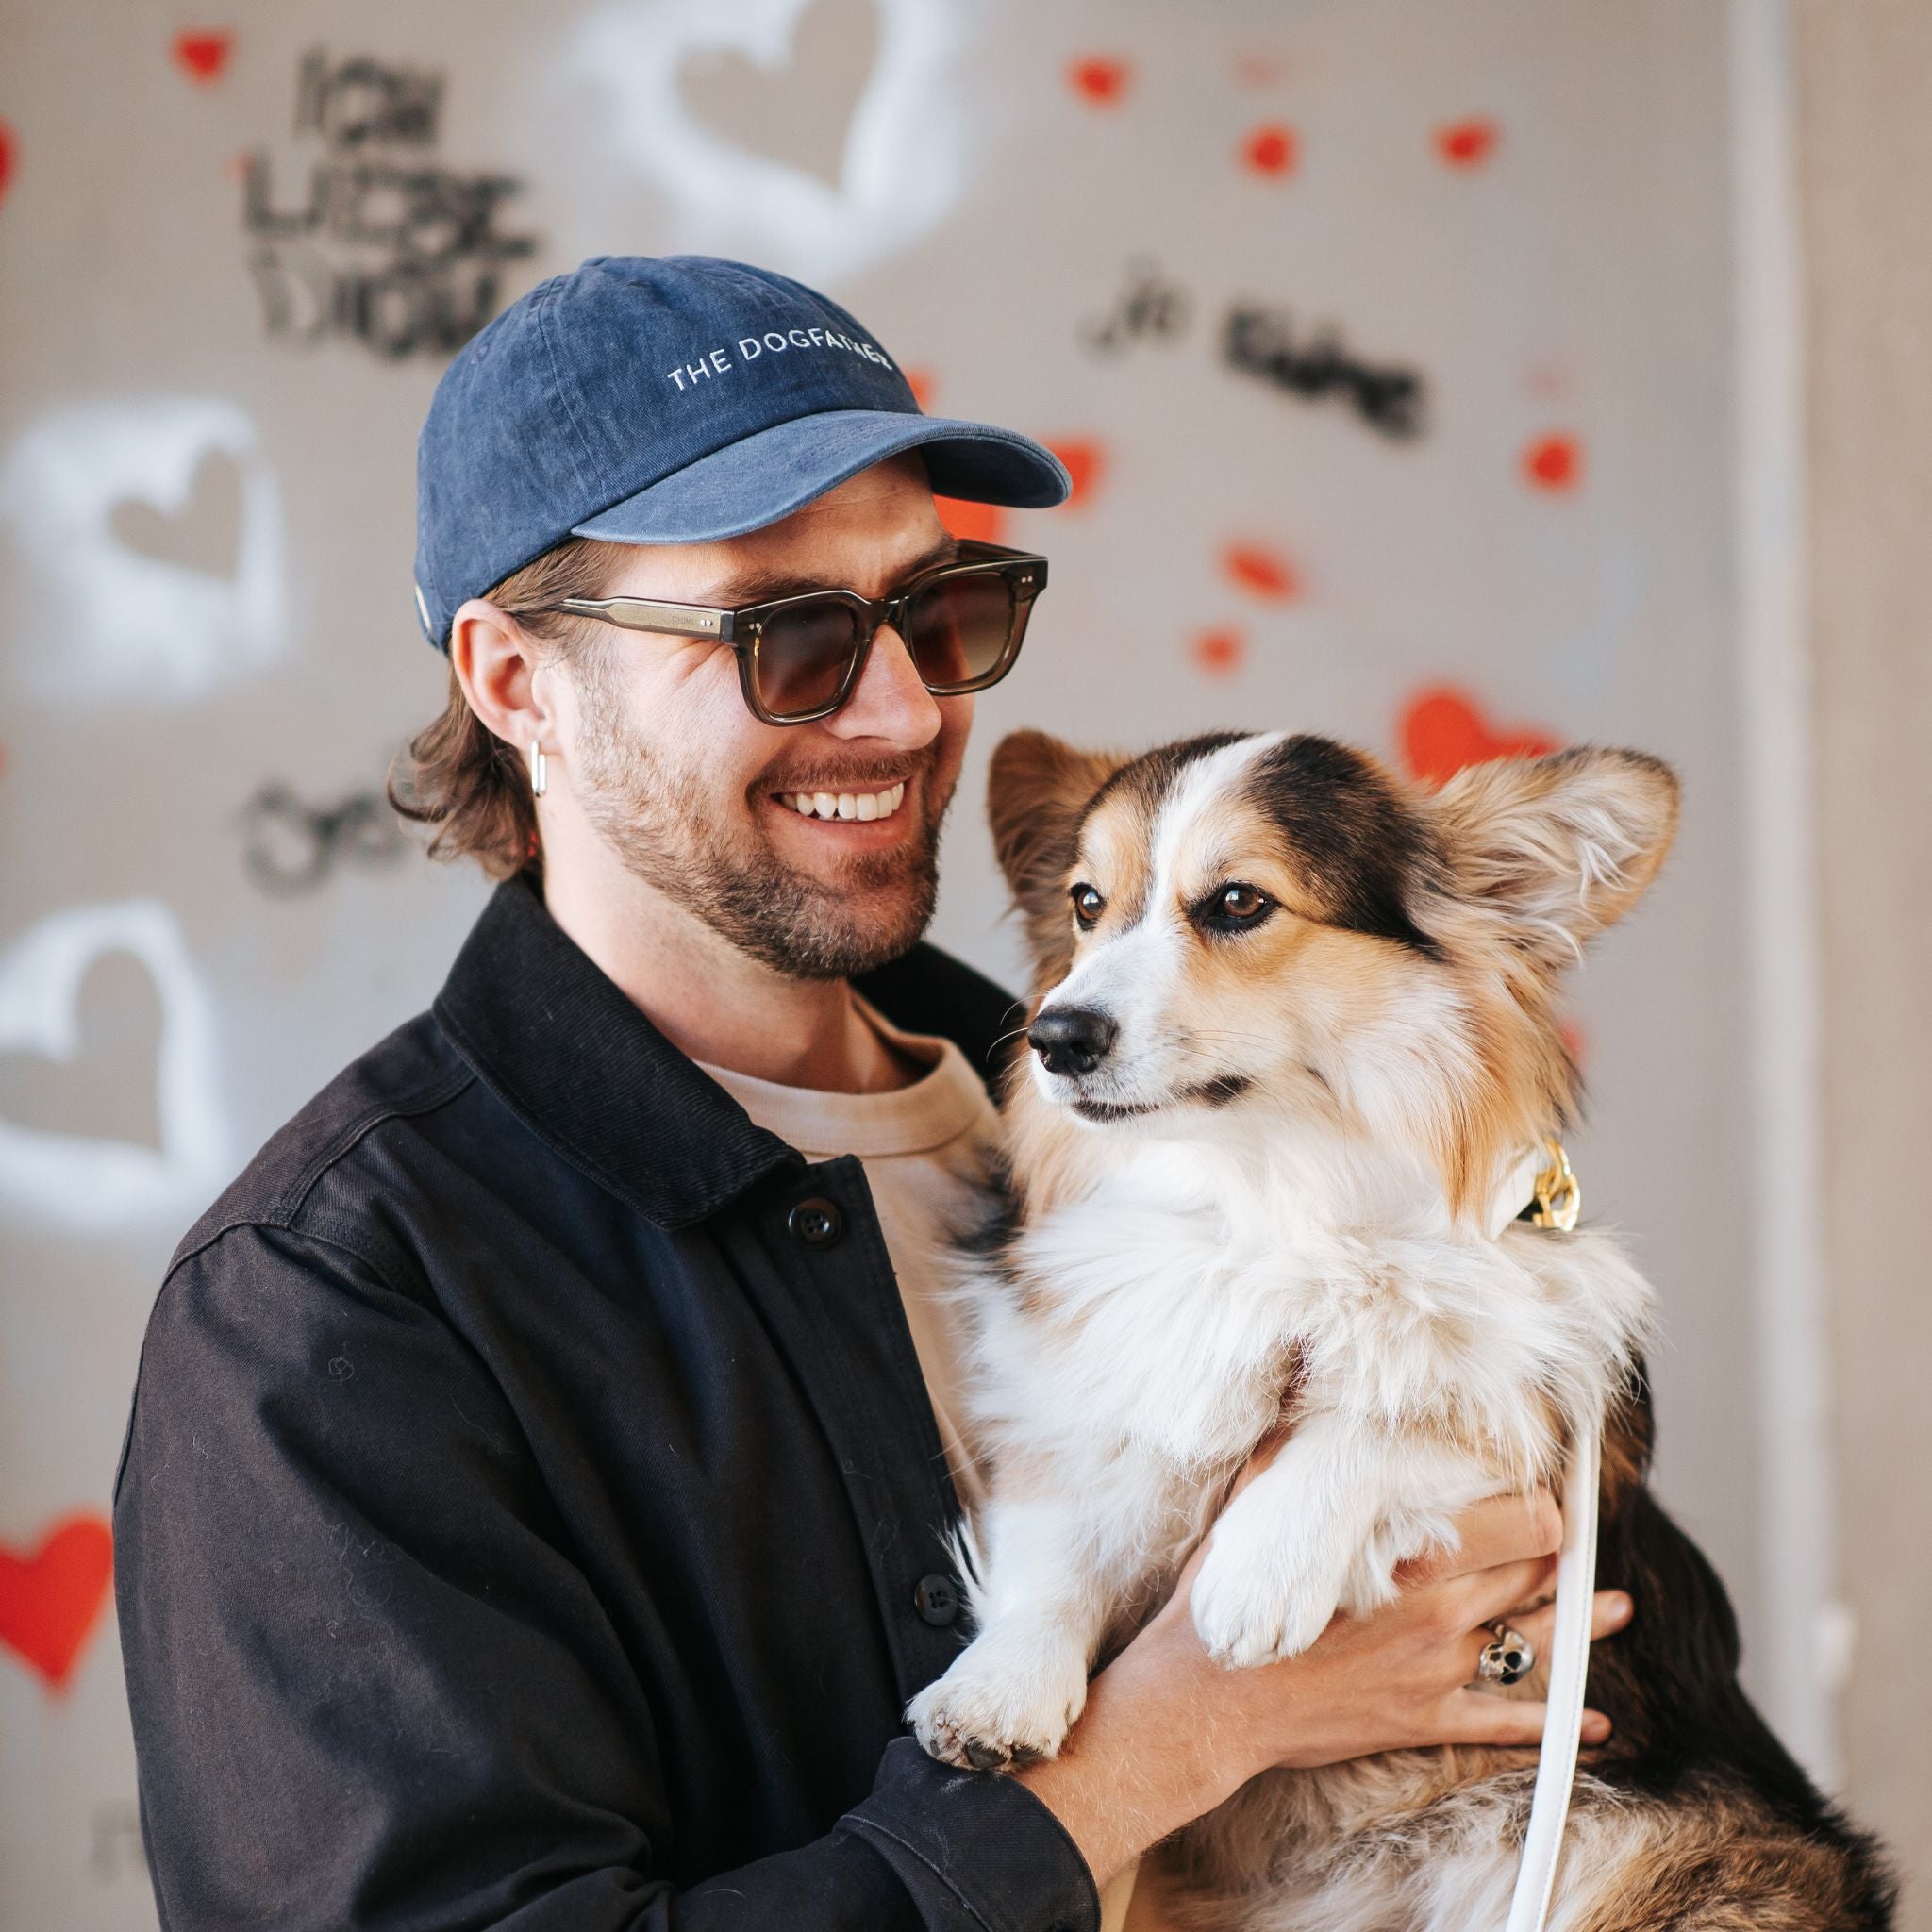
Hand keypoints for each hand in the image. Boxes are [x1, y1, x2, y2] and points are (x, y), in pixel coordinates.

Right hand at [1015, 1441, 1631, 1890]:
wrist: (1209, 1701)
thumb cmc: (1230, 1601)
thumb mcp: (1259, 1509)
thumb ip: (1293, 1454)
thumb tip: (1301, 1395)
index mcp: (1410, 1555)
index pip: (1518, 1524)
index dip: (1544, 1506)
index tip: (1551, 1491)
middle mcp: (1439, 1611)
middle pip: (1531, 1577)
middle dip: (1564, 1555)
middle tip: (1588, 1538)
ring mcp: (1436, 1672)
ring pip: (1531, 1643)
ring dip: (1580, 1626)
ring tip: (1616, 1609)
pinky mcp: (1422, 1721)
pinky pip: (1505, 1724)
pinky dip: (1555, 1728)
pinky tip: (1593, 1726)